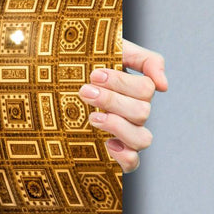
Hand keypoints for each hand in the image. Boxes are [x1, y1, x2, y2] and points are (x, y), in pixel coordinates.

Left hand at [80, 39, 166, 173]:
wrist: (49, 81)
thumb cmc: (82, 63)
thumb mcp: (113, 50)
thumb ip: (145, 60)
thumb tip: (164, 86)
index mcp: (135, 89)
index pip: (146, 89)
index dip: (122, 83)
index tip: (94, 75)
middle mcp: (134, 113)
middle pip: (142, 112)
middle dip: (112, 100)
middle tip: (85, 91)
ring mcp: (126, 135)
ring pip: (143, 139)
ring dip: (117, 126)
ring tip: (93, 117)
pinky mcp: (115, 154)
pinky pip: (133, 163)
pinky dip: (124, 156)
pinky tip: (106, 143)